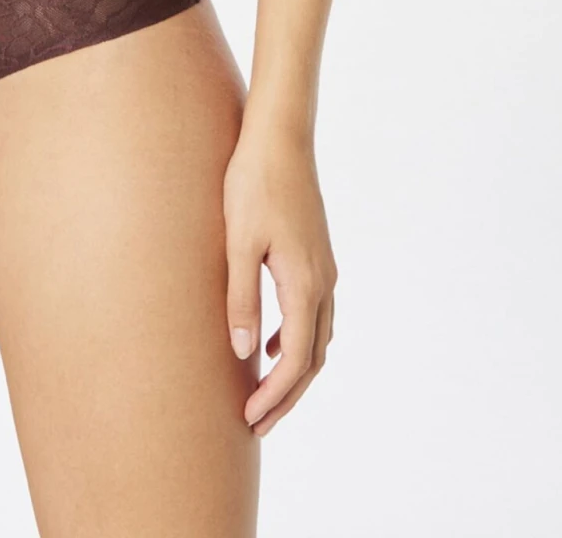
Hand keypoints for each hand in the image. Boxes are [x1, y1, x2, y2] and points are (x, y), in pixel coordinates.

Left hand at [222, 123, 336, 435]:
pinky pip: (314, 313)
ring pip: (317, 337)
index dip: (275, 395)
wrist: (280, 136)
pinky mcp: (316, 254)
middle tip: (257, 424)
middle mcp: (323, 282)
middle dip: (287, 395)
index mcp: (304, 284)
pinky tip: (268, 342)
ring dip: (295, 370)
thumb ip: (240, 297)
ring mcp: (324, 267)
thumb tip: (243, 353)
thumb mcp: (237, 241)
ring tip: (264, 393)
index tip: (250, 420)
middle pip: (312, 357)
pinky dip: (297, 339)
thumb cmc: (253, 183)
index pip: (296, 360)